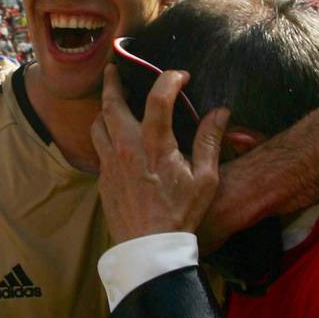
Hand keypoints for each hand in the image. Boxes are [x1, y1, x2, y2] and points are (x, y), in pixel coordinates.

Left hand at [90, 65, 227, 244]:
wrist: (150, 248)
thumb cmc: (181, 214)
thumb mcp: (205, 179)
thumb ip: (210, 141)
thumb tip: (220, 112)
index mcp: (155, 145)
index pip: (158, 97)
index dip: (169, 79)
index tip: (179, 76)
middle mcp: (127, 148)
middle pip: (111, 104)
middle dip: (112, 82)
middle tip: (113, 69)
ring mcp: (110, 163)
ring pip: (98, 125)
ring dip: (104, 109)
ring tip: (111, 102)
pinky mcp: (103, 179)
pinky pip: (99, 149)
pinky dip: (104, 135)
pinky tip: (114, 138)